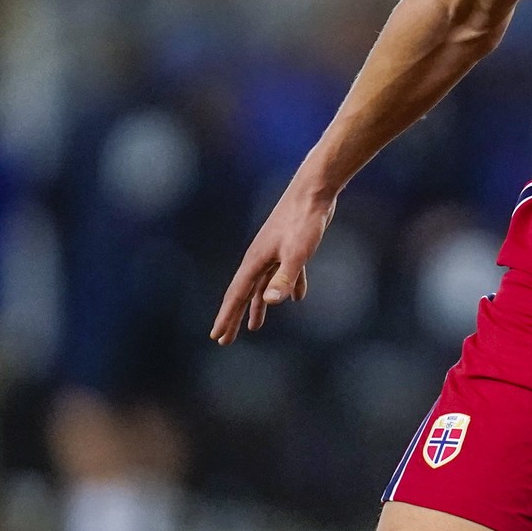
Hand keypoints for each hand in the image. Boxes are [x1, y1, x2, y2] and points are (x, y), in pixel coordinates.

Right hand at [209, 176, 335, 345]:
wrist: (314, 191)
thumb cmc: (303, 221)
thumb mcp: (297, 253)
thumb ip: (284, 278)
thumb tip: (271, 302)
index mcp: (255, 261)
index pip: (237, 295)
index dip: (227, 317)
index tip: (217, 336)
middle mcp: (260, 258)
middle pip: (245, 293)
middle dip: (235, 317)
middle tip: (225, 339)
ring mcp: (274, 252)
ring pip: (263, 285)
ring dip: (259, 305)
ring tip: (255, 326)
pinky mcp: (290, 247)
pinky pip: (285, 273)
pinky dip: (288, 286)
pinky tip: (298, 297)